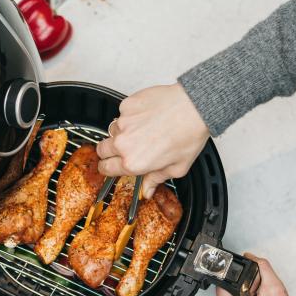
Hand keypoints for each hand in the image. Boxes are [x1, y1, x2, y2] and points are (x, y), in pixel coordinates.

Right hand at [96, 83, 209, 198]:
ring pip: (112, 130)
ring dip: (121, 132)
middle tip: (124, 149)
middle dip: (109, 151)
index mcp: (133, 162)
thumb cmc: (188, 135)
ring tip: (141, 130)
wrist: (194, 107)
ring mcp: (123, 123)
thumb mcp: (176, 168)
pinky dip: (130, 115)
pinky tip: (146, 116)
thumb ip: (156, 180)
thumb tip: (147, 190)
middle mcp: (124, 143)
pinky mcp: (127, 106)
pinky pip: (122, 113)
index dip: (107, 168)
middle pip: (101, 149)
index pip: (106, 168)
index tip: (110, 166)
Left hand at [212, 253, 295, 295]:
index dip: (238, 275)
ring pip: (230, 294)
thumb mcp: (275, 290)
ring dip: (243, 293)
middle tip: (258, 294)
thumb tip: (251, 257)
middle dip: (243, 285)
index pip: (224, 281)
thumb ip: (262, 268)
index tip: (251, 280)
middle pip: (227, 287)